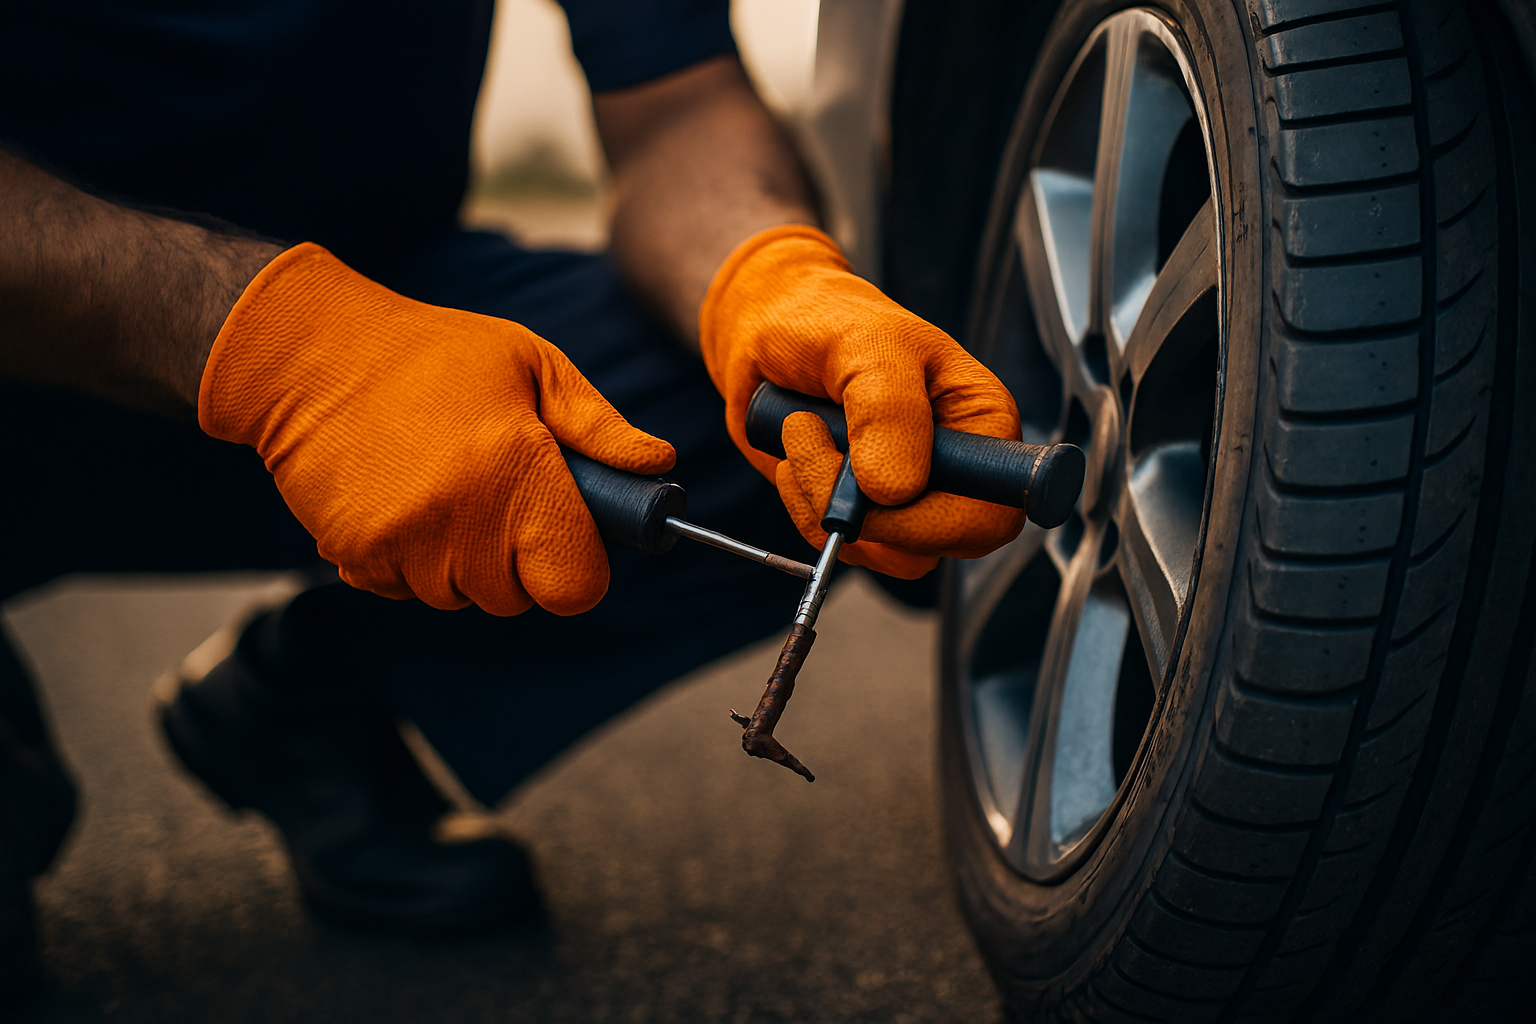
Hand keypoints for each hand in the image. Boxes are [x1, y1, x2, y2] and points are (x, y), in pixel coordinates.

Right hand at [198, 243, 674, 615]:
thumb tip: (659, 468)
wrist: (308, 354)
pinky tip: (401, 500)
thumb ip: (599, 426)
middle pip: (519, 598)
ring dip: (463, 562)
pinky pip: (405, 591)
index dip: (579, 564)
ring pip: (461, 598)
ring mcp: (403, 543)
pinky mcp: (354, 555)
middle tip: (497, 492)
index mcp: (518, 471)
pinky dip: (410, 562)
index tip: (566, 529)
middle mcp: (462, 518)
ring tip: (444, 488)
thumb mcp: (532, 365)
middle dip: (520, 559)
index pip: (576, 586)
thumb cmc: (434, 355)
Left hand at [698, 225, 1023, 577]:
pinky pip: (843, 545)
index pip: (993, 512)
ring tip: (801, 434)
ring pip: (885, 552)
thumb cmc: (831, 320)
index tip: (873, 487)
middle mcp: (955, 470)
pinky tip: (795, 458)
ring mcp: (909, 498)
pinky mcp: (864, 513)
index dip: (934, 522)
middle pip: (938, 545)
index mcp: (982, 424)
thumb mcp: (866, 343)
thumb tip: (896, 490)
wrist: (773, 330)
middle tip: (814, 442)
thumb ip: (888, 410)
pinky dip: (805, 509)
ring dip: (821, 504)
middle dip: (866, 512)